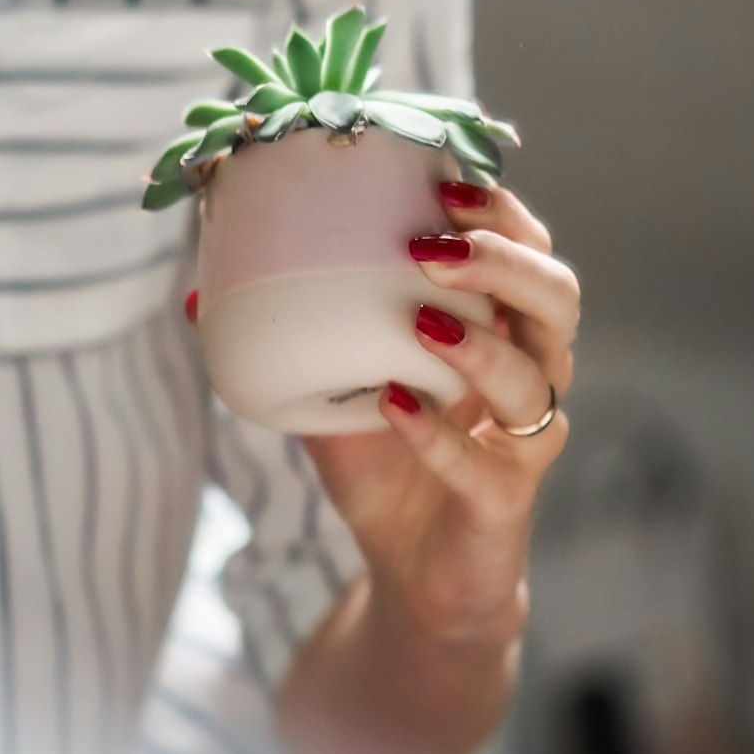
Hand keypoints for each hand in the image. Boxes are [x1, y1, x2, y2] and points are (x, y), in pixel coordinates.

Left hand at [303, 180, 578, 648]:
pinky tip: (396, 410)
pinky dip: (441, 437)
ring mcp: (526, 441)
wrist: (410, 572)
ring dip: (484, 344)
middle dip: (505, 261)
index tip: (443, 182)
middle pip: (557, 298)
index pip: (528, 249)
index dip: (501, 210)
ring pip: (539, 379)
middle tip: (432, 245)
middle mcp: (532, 374)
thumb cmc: (385, 463)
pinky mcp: (508, 502)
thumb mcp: (330, 392)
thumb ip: (288, 341)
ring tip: (420, 321)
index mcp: (501, 328)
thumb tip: (196, 291)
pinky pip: (489, 466)